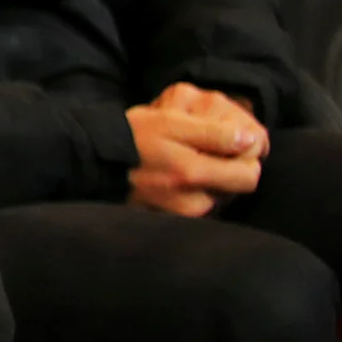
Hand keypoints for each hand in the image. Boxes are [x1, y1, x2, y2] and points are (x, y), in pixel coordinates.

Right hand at [125, 84, 264, 217]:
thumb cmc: (131, 135)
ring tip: (186, 161)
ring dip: (212, 180)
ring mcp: (183, 216)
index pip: (250, 175)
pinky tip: (176, 176)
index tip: (232, 143)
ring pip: (219, 197)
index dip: (246, 157)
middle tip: (206, 150)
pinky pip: (200, 205)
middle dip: (230, 169)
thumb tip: (250, 141)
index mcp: (194, 174)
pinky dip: (196, 191)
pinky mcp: (173, 220)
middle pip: (236, 189)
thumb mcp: (171, 121)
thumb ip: (214, 132)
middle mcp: (193, 203)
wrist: (91, 162)